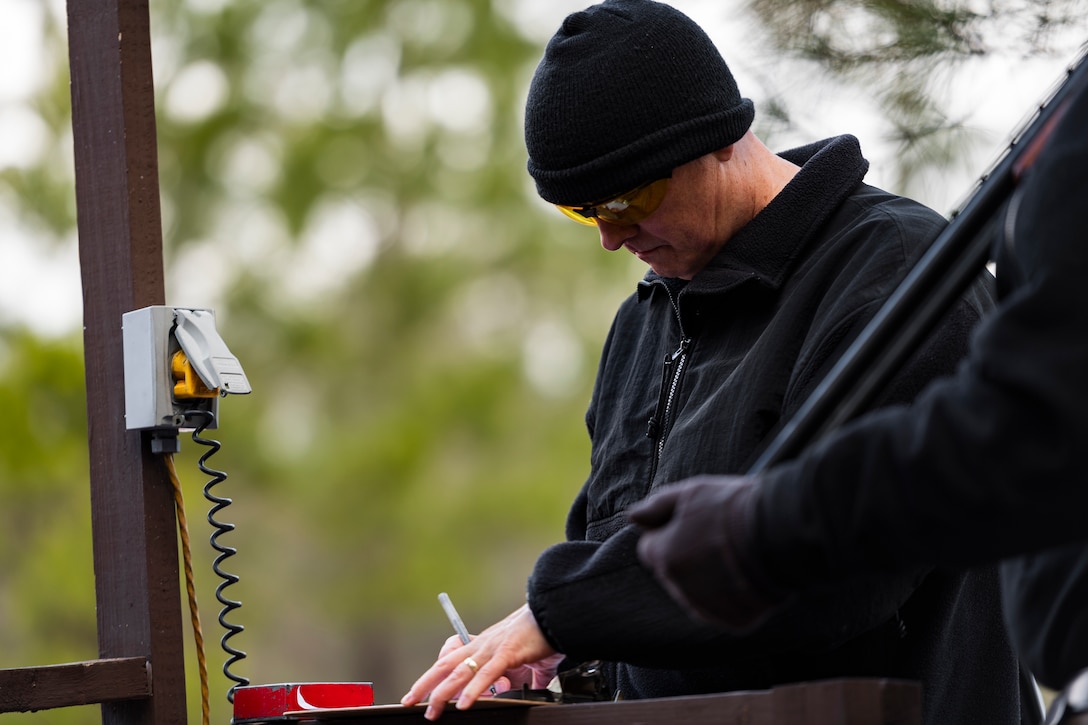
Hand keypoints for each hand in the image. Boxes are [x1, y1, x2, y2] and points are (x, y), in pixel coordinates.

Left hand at [400, 603, 563, 719]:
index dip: (435, 674)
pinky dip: (473, 691)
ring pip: (460, 672)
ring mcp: (492, 649)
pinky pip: (486, 675)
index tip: (423, 690)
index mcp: (484, 646)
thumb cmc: (542, 632)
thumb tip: (534, 688)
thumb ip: (527, 675)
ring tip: (431, 710)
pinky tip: (463, 704)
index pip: (451, 659)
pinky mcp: (507, 653)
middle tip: (409, 701)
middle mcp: (482, 646)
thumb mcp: (527, 659)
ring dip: (442, 693)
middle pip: (445, 665)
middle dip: (425, 685)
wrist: (556, 613)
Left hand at [628, 475, 787, 630]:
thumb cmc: (733, 507)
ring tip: (737, 556)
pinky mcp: (734, 622)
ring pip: (698, 594)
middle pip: (674, 574)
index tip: (692, 526)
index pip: (651, 550)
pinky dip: (733, 597)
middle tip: (719, 539)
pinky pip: (725, 610)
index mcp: (664, 557)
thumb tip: (632, 517)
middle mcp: (680, 588)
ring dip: (710, 580)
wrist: (780, 532)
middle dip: (689, 559)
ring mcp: (708, 608)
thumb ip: (657, 505)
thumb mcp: (691, 493)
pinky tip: (748, 575)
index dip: (669, 535)